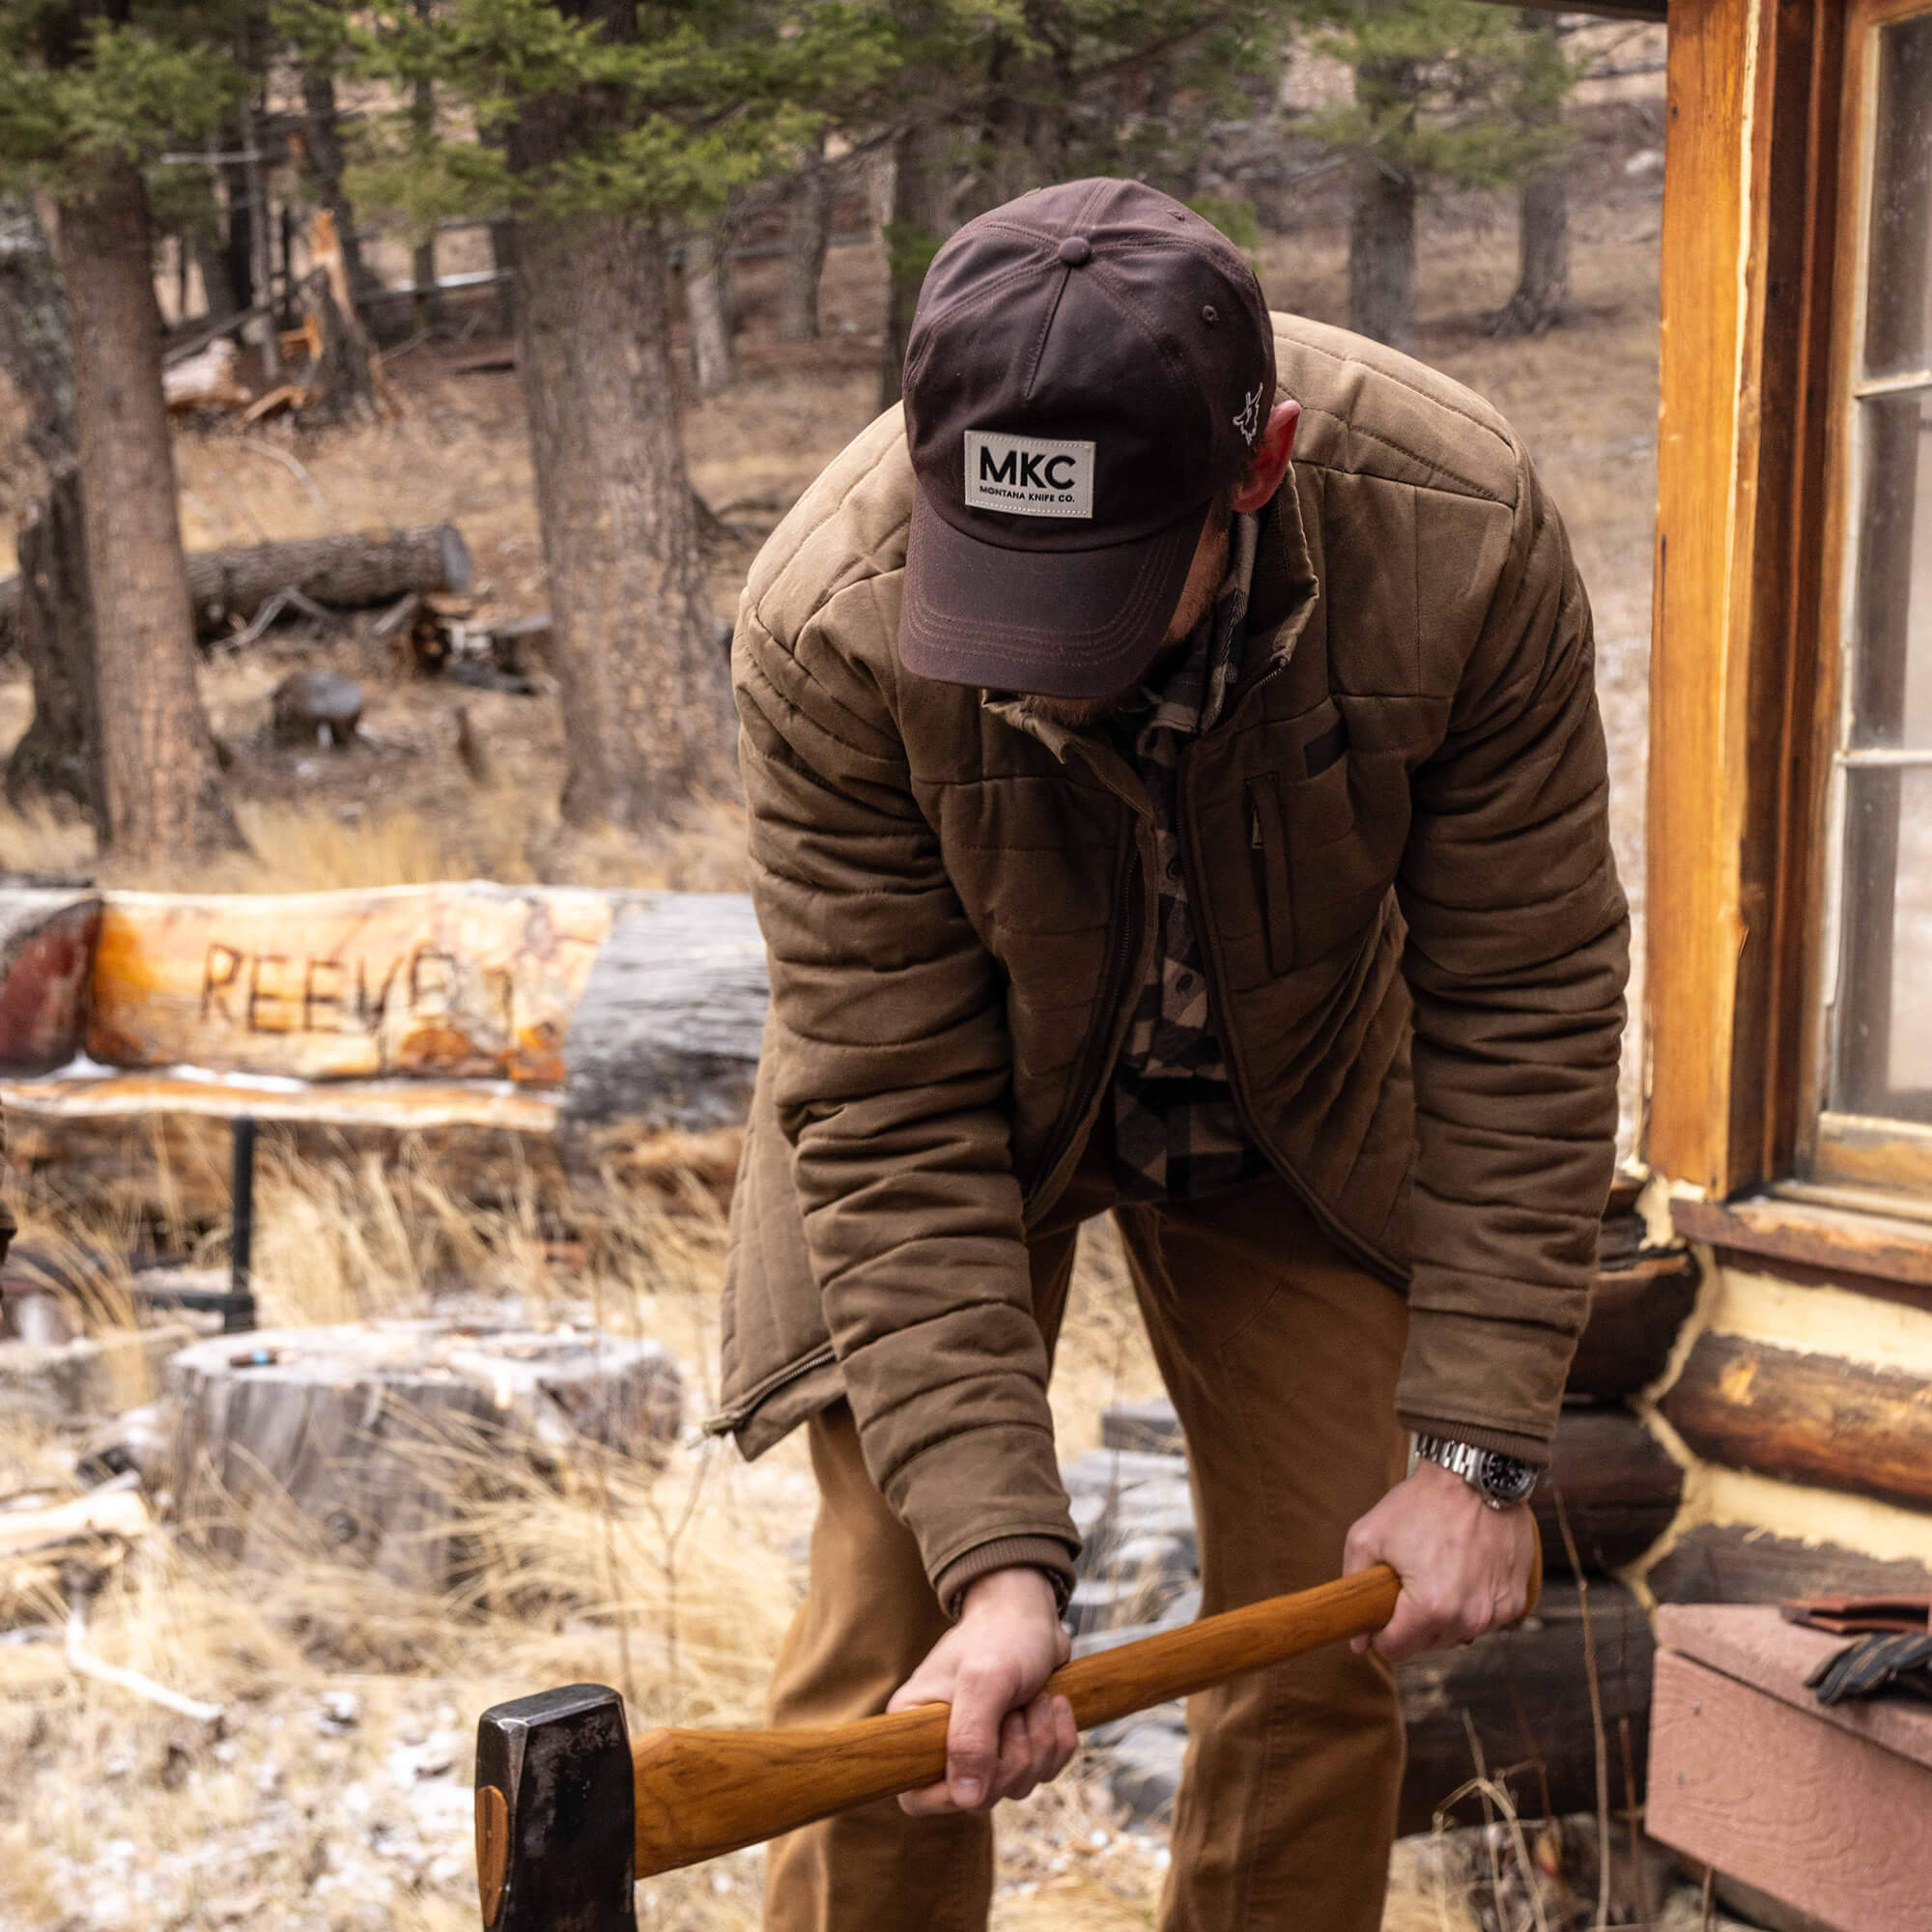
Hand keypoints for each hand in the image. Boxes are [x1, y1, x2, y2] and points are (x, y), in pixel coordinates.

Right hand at [886, 1566, 1077, 1815]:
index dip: (954, 1793)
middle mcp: (944, 1743)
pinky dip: (1058, 1739)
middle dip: (1013, 1756)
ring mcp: (983, 1748)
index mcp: (915, 1727)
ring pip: (1016, 1786)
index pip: (917, 1797)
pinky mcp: (1016, 1745)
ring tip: (1035, 1698)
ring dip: (1040, 1742)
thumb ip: (971, 1739)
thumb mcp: (983, 1681)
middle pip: (979, 1797)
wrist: (1031, 1610)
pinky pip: (1045, 1771)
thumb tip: (966, 1800)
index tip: (986, 1758)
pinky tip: (1055, 1704)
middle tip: (1018, 1709)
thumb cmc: (1001, 1634)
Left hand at [1342, 1458, 1537, 1663]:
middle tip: (1406, 1582)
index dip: (1379, 1632)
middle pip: (1426, 1645)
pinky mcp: (1516, 1601)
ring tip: (1436, 1571)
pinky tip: (1463, 1570)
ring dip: (1442, 1615)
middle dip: (1410, 1622)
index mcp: (1430, 1608)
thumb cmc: (1420, 1504)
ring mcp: (1497, 1612)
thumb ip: (1353, 1584)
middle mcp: (1469, 1618)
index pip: (1395, 1650)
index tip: (1378, 1609)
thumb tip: (1358, 1638)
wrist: (1474, 1476)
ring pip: (1456, 1634)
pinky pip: (1483, 1617)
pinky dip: (1470, 1602)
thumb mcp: (1367, 1536)